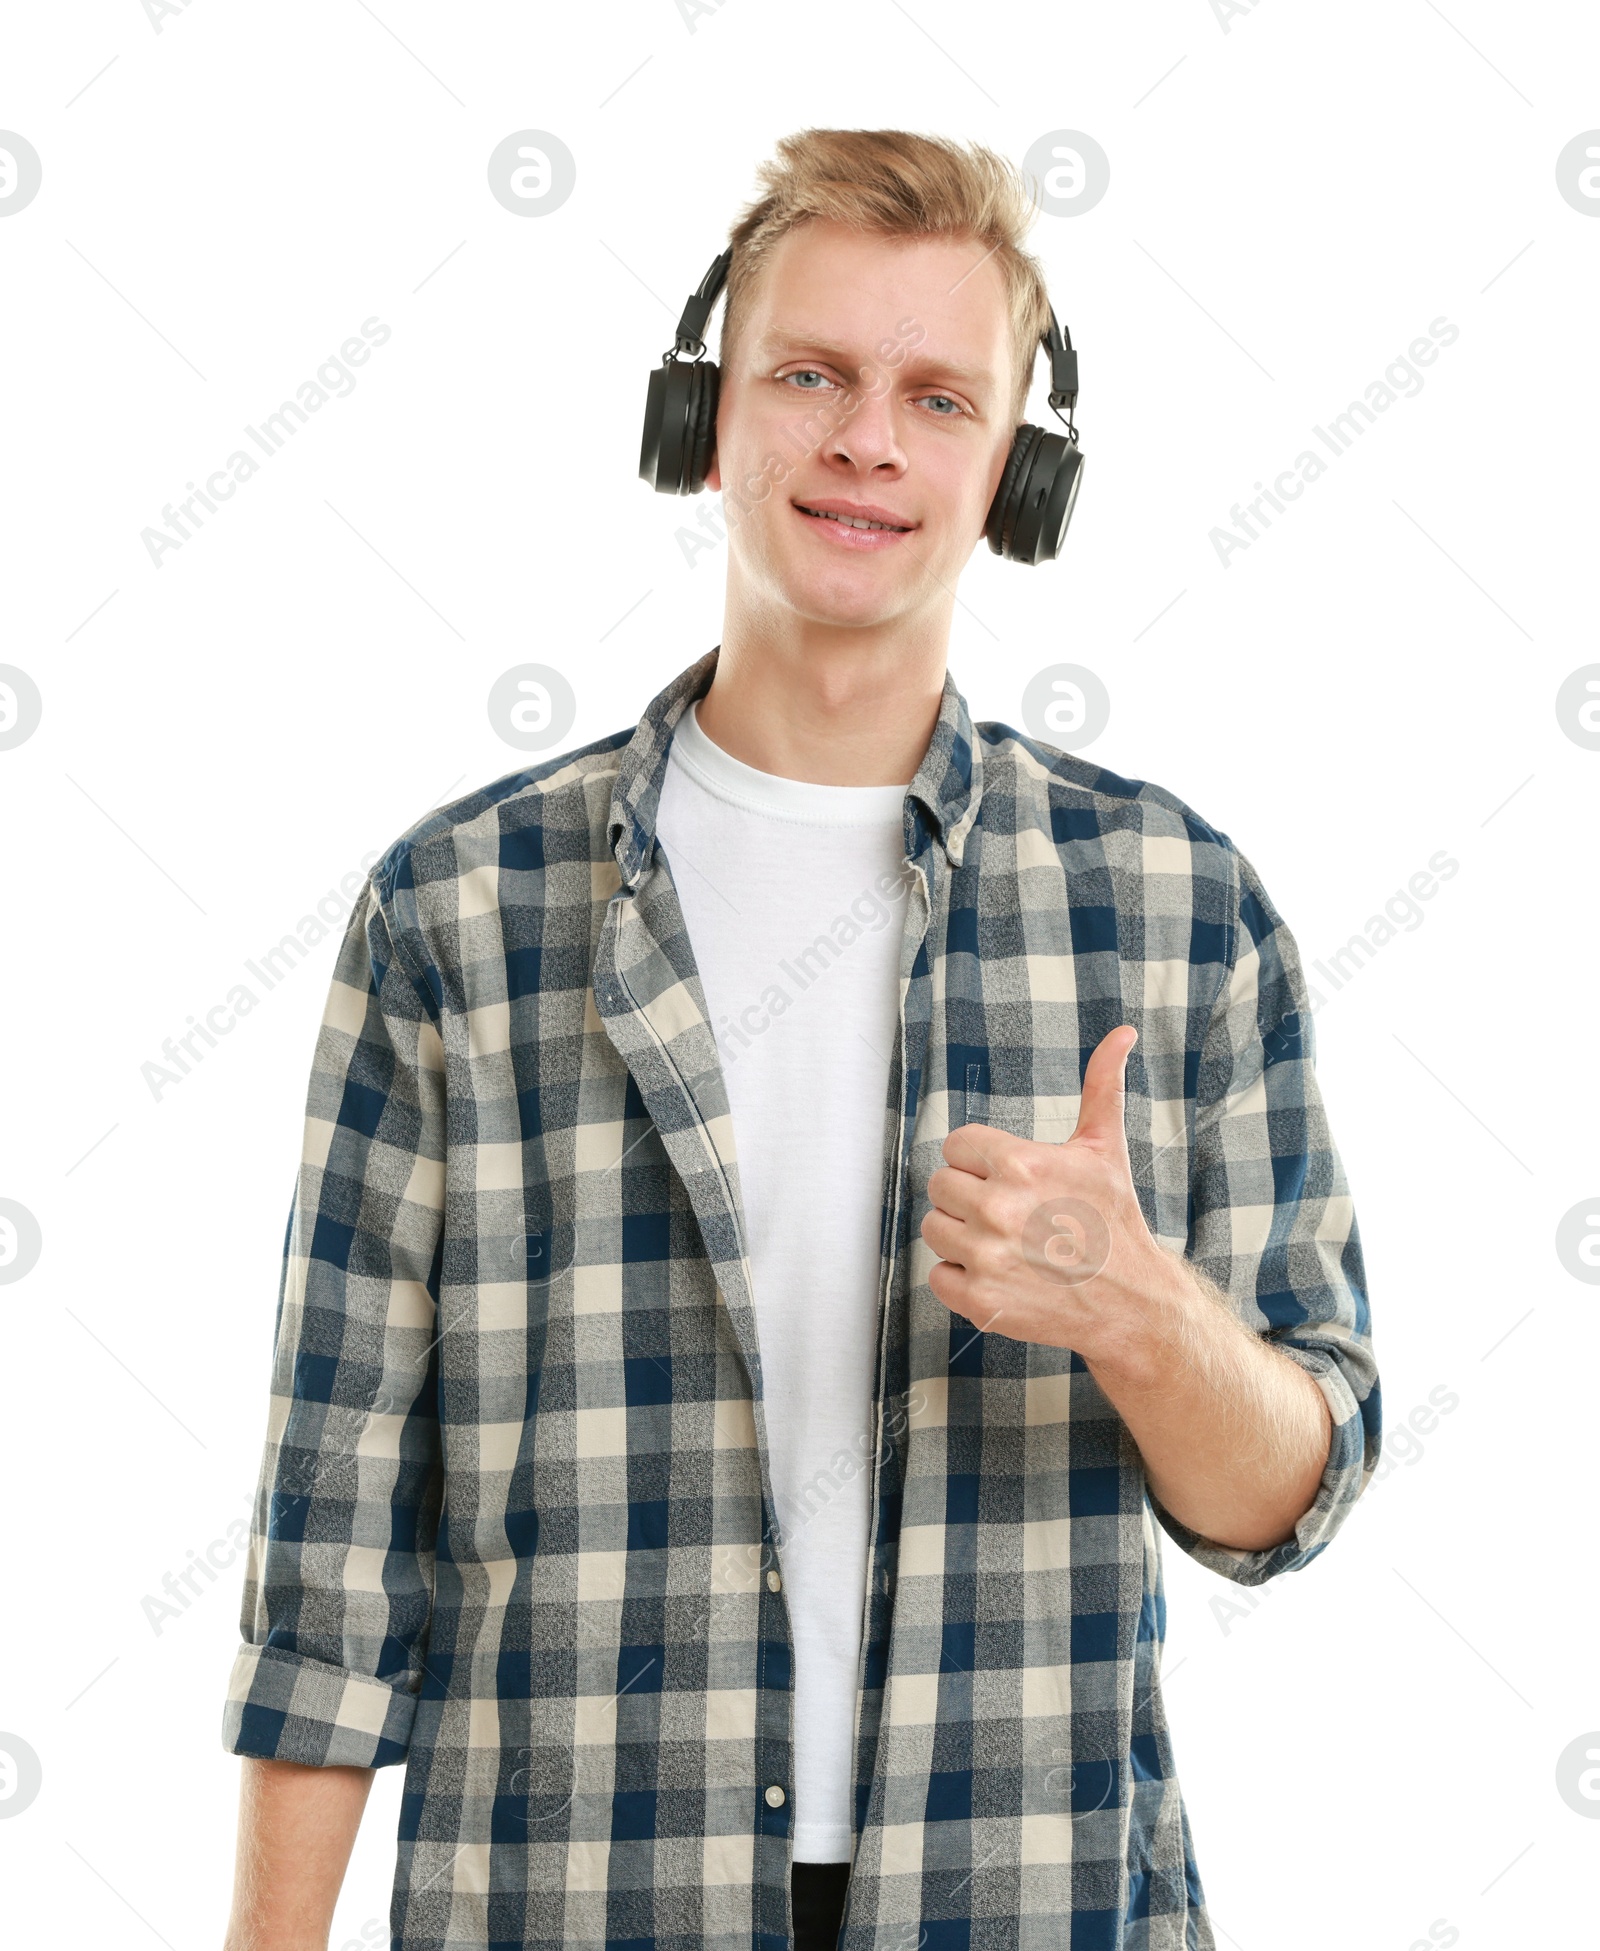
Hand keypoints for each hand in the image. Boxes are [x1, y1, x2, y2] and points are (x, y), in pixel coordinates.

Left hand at [920, 1026, 1179, 1360]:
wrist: (1132, 1302)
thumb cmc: (1114, 1221)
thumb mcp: (1105, 1148)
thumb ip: (1101, 1086)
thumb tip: (1122, 1033)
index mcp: (1020, 1163)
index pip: (956, 1146)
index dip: (981, 1161)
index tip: (1010, 1179)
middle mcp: (997, 1208)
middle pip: (940, 1186)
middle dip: (970, 1197)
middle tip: (1010, 1214)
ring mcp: (986, 1257)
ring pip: (934, 1229)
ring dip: (962, 1236)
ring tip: (1006, 1243)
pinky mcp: (980, 1301)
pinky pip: (938, 1275)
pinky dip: (962, 1278)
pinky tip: (1001, 1274)